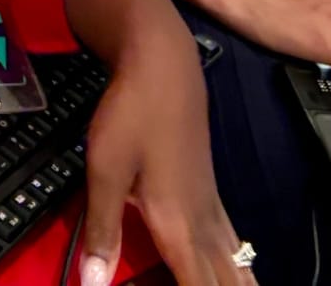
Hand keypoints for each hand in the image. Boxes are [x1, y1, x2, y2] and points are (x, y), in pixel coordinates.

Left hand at [75, 43, 252, 284]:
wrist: (162, 65)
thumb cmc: (132, 114)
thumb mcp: (105, 170)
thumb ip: (101, 230)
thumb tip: (91, 281)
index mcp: (178, 225)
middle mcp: (202, 222)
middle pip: (227, 282)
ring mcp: (210, 206)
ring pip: (237, 264)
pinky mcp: (209, 191)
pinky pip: (233, 242)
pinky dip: (239, 266)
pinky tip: (239, 267)